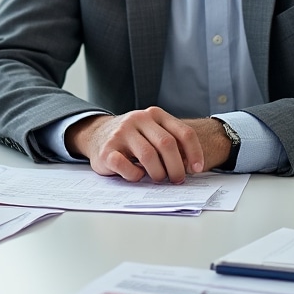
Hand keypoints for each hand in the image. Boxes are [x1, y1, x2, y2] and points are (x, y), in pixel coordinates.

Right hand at [65, 108, 213, 182]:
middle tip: (176, 179)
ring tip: (157, 178)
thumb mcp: (152, 132)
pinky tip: (136, 175)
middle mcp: (137, 119)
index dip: (195, 153)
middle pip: (167, 144)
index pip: (183, 132)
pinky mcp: (107, 149)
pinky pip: (126, 166)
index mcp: (154, 114)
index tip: (197, 169)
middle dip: (176, 167)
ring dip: (157, 173)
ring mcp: (121, 133)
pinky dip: (135, 175)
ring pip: (148, 156)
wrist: (96, 134)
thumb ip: (170, 141)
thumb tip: (190, 166)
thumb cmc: (132, 139)